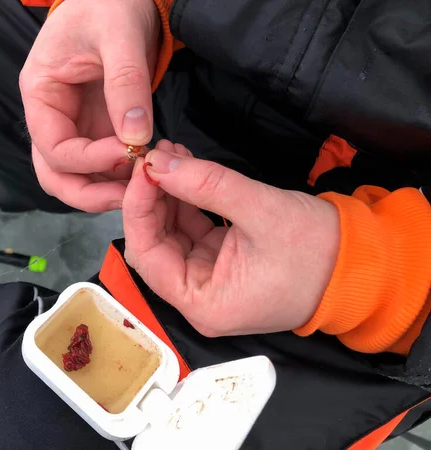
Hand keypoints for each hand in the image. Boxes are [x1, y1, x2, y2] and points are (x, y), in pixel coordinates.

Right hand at [20, 0, 159, 211]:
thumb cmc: (109, 4)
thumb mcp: (118, 35)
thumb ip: (126, 84)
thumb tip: (136, 138)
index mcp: (41, 94)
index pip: (53, 147)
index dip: (89, 160)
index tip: (129, 154)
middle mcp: (52, 117)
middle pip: (55, 175)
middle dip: (89, 193)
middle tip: (130, 198)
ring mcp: (75, 126)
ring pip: (76, 177)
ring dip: (104, 190)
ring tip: (141, 190)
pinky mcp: (97, 130)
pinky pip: (101, 166)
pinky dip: (120, 177)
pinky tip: (145, 175)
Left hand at [123, 141, 339, 336]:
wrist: (360, 263)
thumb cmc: (316, 248)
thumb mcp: (261, 211)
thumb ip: (207, 185)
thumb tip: (157, 163)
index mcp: (202, 303)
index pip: (147, 256)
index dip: (138, 209)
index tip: (144, 167)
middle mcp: (198, 296)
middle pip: (155, 244)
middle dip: (152, 197)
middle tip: (157, 154)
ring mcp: (208, 278)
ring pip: (171, 233)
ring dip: (169, 193)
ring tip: (171, 153)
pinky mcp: (220, 260)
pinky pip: (192, 228)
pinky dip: (187, 200)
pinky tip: (185, 169)